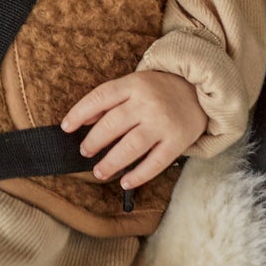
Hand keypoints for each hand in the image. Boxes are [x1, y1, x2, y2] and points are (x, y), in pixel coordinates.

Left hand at [61, 70, 207, 190]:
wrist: (200, 91)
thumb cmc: (160, 90)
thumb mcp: (135, 84)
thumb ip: (111, 99)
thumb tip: (84, 121)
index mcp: (133, 84)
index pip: (100, 97)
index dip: (79, 113)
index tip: (66, 128)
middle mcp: (147, 103)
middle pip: (112, 125)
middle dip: (93, 141)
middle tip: (84, 151)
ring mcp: (163, 123)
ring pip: (130, 147)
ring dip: (110, 162)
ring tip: (99, 171)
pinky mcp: (177, 142)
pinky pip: (155, 162)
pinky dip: (138, 175)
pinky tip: (125, 181)